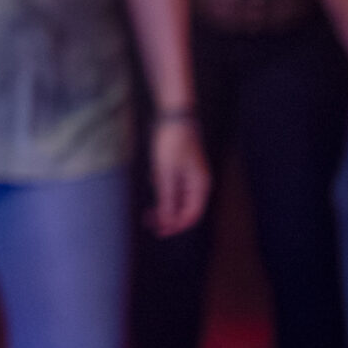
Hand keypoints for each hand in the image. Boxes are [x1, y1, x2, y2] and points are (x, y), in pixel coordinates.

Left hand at [145, 117, 210, 236]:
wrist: (174, 116)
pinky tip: (155, 174)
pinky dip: (162, 186)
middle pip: (185, 209)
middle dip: (167, 216)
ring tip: (151, 191)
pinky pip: (172, 185)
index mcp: (200, 186)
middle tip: (147, 220)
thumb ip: (166, 197)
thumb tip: (167, 220)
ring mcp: (191, 176)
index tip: (158, 231)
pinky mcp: (182, 168)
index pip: (191, 215)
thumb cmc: (171, 143)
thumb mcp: (165, 172)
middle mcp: (199, 184)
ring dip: (163, 200)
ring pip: (177, 197)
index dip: (175, 226)